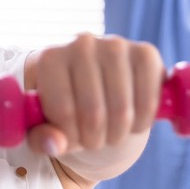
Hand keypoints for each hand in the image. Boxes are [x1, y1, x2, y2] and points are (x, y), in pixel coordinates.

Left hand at [25, 33, 163, 169]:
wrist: (95, 82)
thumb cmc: (65, 106)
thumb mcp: (45, 126)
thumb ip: (41, 138)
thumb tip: (56, 144)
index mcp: (50, 59)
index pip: (64, 112)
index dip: (70, 138)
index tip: (71, 141)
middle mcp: (82, 44)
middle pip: (93, 113)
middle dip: (94, 140)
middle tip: (93, 141)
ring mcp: (116, 46)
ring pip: (122, 111)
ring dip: (117, 135)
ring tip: (109, 133)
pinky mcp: (146, 54)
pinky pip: (148, 102)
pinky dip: (141, 123)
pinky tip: (131, 122)